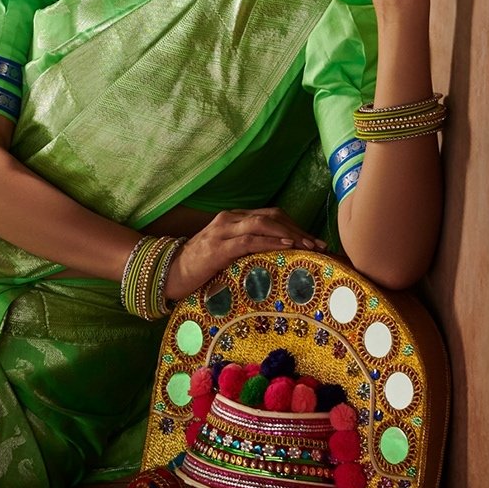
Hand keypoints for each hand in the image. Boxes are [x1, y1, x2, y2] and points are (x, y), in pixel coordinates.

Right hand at [162, 208, 326, 301]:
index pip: (271, 215)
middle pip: (272, 216)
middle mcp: (229, 218)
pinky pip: (249, 240)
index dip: (295, 225)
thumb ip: (247, 247)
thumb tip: (278, 256)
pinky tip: (285, 246)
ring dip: (289, 234)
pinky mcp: (218, 247)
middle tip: (319, 245)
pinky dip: (270, 241)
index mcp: (233, 218)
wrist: (169, 273)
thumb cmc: (199, 267)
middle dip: (298, 229)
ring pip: (263, 224)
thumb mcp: (227, 252)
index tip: (315, 241)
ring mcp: (222, 231)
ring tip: (308, 246)